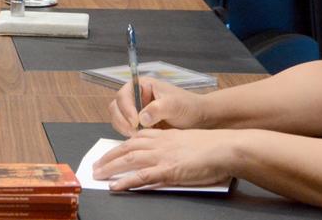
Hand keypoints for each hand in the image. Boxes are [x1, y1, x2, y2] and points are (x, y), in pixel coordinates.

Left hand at [92, 128, 233, 189]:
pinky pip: (142, 176)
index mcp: (165, 135)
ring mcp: (163, 156)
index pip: (136, 138)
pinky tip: (116, 186)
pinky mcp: (168, 170)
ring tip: (98, 175)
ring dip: (110, 167)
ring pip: (129, 159)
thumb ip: (173, 147)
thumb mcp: (187, 142)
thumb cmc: (212, 147)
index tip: (110, 152)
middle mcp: (160, 143)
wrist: (225, 148)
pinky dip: (126, 181)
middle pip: (127, 147)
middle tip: (96, 165)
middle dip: (109, 156)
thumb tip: (166, 157)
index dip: (120, 146)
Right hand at [110, 77, 204, 135]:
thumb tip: (141, 118)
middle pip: (116, 107)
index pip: (124, 95)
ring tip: (138, 137)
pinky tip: (141, 140)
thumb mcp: (174, 105)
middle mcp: (136, 97)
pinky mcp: (138, 124)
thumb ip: (157, 108)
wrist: (198, 120)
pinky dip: (129, 135)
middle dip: (122, 120)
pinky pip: (126, 129)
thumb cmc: (188, 107)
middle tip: (134, 132)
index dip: (126, 108)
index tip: (135, 121)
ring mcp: (135, 111)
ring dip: (124, 129)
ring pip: (118, 119)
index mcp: (142, 86)